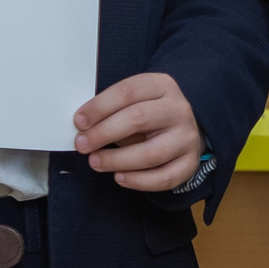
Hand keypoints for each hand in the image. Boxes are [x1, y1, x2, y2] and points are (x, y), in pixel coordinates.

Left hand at [73, 72, 204, 192]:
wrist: (183, 127)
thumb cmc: (148, 114)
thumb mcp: (133, 101)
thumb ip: (110, 111)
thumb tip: (83, 129)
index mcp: (162, 86)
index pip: (128, 92)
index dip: (100, 107)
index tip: (79, 122)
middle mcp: (178, 110)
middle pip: (139, 118)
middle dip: (104, 133)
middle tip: (82, 144)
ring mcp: (187, 137)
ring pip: (151, 153)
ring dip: (117, 160)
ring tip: (96, 162)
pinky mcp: (189, 163)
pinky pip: (164, 178)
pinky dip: (138, 181)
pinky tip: (119, 177)